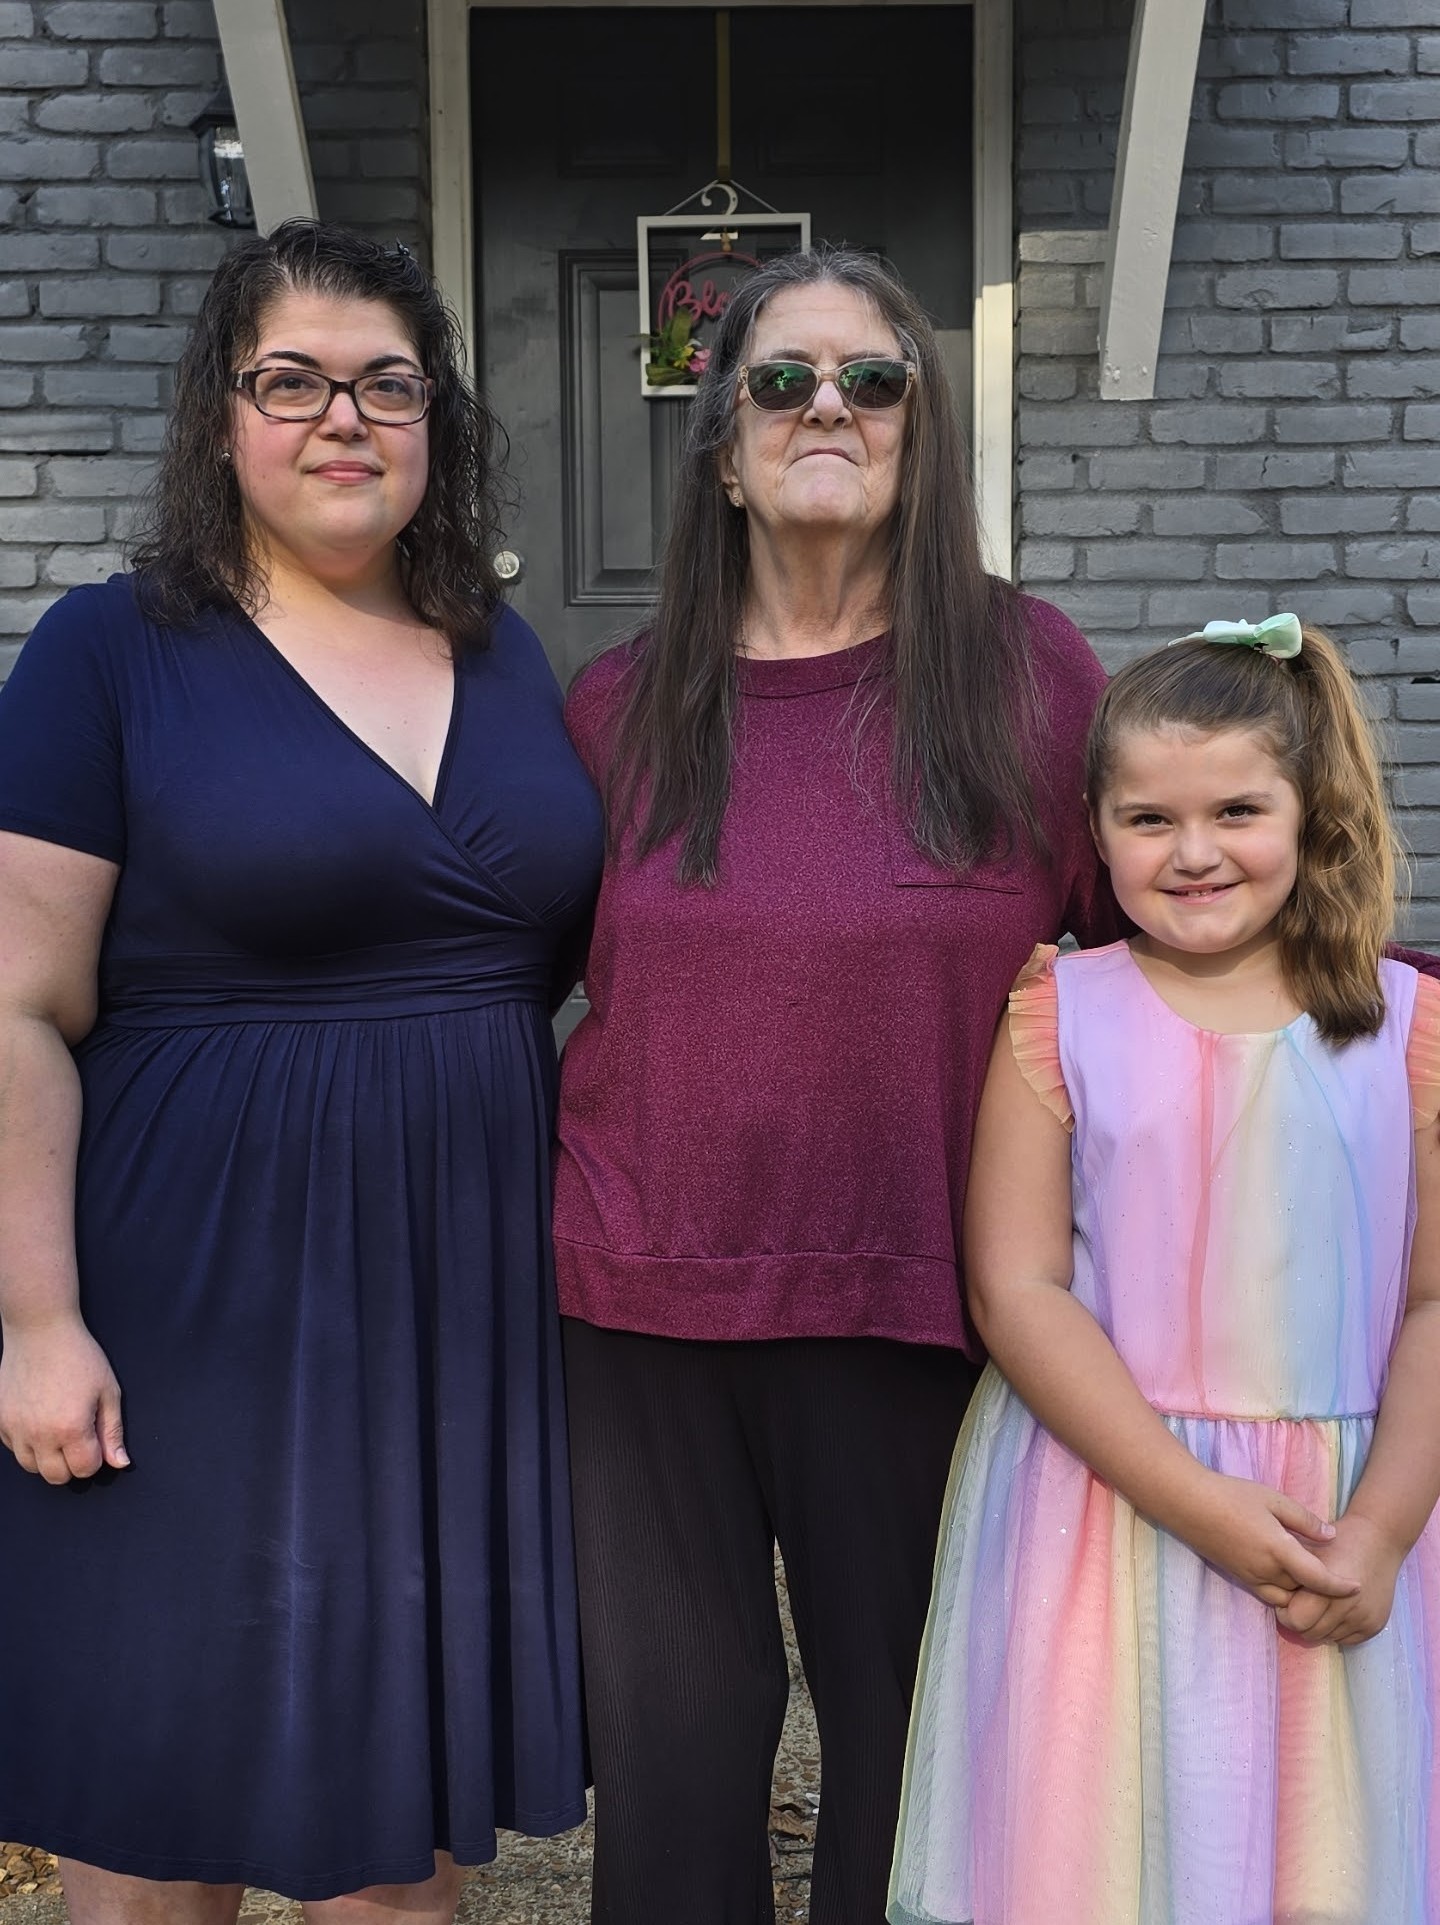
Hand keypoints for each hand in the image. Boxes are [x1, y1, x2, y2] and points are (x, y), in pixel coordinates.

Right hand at [0, 1316, 127, 1483]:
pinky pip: (13, 1449)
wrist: (40, 1331)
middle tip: (78, 1436)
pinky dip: (27, 1443)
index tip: (95, 1438)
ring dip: (47, 1457)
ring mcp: (15, 1429)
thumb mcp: (107, 1391)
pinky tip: (39, 1421)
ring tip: (58, 1429)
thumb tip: (120, 1462)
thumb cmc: (78, 1356)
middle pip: (56, 1477)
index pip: (85, 1470)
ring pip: (32, 1467)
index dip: (95, 1457)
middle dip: (72, 1463)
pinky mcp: (0, 1421)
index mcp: (71, 1428)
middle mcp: (39, 1435)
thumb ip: (113, 1431)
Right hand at [1173, 1470, 1358, 1609]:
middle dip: (1322, 1590)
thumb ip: (1304, 1520)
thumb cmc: (1232, 1496)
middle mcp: (1266, 1570)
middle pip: (1304, 1592)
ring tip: (1313, 1578)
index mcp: (1278, 1550)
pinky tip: (1288, 1574)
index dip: (1340, 1586)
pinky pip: (1269, 1593)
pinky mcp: (1239, 1576)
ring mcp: (1251, 1577)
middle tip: (1338, 1576)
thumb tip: (1331, 1535)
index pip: (1318, 1578)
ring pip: (1287, 1597)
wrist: (1189, 1504)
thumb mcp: (1273, 1499)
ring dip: (1302, 1593)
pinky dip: (1284, 1590)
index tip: (1358, 1587)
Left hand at [1273, 1512, 1403, 1646]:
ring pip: (1327, 1638)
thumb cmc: (1338, 1542)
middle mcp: (1347, 1607)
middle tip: (1301, 1603)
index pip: (1295, 1620)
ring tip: (1320, 1605)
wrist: (1379, 1540)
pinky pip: (1345, 1640)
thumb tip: (1272, 1593)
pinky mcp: (1374, 1626)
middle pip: (1309, 1634)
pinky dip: (1337, 1629)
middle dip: (1301, 1621)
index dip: (1286, 1611)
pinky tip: (1337, 1610)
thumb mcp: (1308, 1550)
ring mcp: (1363, 1619)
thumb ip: (1290, 1572)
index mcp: (1326, 1588)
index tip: (1288, 1599)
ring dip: (1319, 1626)